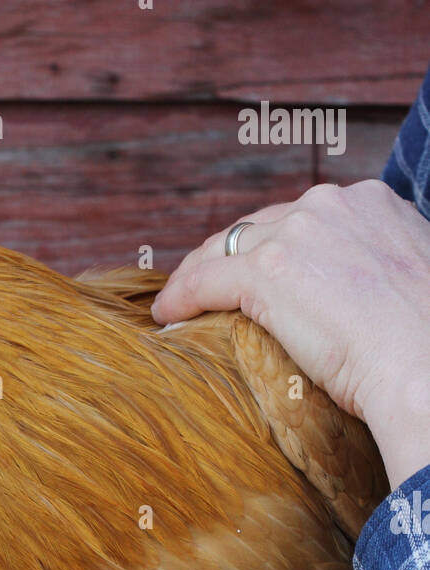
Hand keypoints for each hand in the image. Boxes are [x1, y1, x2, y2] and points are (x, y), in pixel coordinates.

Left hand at [150, 180, 429, 490]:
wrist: (427, 366)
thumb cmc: (426, 346)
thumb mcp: (409, 284)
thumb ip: (377, 274)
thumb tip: (363, 302)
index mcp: (372, 203)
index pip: (303, 218)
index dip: (274, 245)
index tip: (260, 270)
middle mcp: (332, 205)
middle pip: (259, 225)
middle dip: (230, 255)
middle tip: (206, 288)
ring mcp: (298, 234)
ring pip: (225, 247)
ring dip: (197, 275)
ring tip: (179, 303)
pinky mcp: (267, 273)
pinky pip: (207, 280)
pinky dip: (181, 298)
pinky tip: (166, 318)